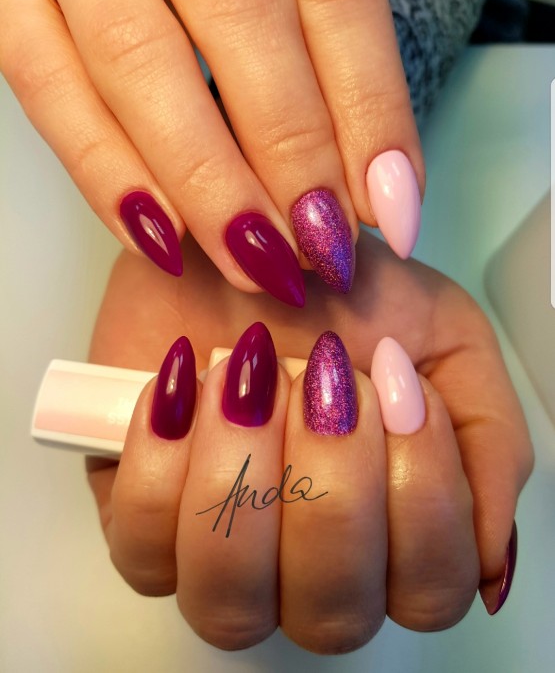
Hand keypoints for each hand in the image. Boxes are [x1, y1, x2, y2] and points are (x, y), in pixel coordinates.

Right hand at [1, 0, 423, 303]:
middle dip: (292, 150)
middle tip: (322, 249)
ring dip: (206, 177)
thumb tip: (392, 156)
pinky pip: (46, 84)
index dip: (371, 109)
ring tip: (255, 263)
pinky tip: (161, 242)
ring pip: (140, 54)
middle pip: (243, 17)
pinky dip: (105, 170)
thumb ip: (341, 10)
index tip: (393, 212)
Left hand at [86, 230, 532, 652]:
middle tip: (325, 372)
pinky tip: (187, 385)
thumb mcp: (447, 340)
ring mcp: (219, 555)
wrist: (241, 240)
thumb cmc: (341, 292)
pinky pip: (144, 550)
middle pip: (333, 607)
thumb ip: (491, 443)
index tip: (395, 382)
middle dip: (333, 476)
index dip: (420, 492)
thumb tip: (493, 561)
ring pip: (232, 597)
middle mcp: (306, 567)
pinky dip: (168, 459)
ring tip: (250, 373)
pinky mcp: (142, 524)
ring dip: (248, 474)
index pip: (427, 588)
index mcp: (388, 533)